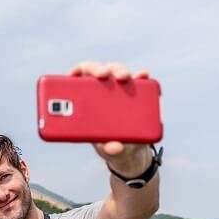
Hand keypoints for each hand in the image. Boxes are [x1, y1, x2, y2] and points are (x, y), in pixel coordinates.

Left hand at [69, 61, 152, 176]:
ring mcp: (119, 90)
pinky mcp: (137, 92)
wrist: (129, 149)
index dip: (75, 72)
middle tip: (103, 75)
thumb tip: (115, 147)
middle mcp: (100, 91)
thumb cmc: (109, 145)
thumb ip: (109, 148)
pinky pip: (139, 80)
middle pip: (97, 72)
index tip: (76, 74)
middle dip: (99, 69)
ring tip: (124, 77)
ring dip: (120, 71)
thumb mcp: (107, 149)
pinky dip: (141, 76)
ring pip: (117, 72)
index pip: (76, 80)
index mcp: (85, 102)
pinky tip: (143, 75)